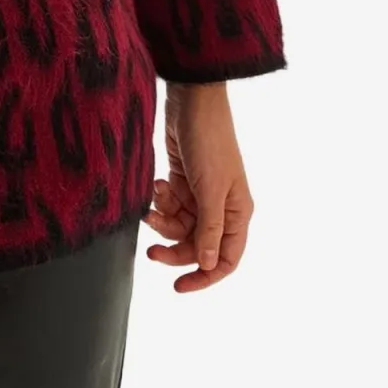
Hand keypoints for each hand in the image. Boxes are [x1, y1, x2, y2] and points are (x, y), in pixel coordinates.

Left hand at [142, 82, 254, 290]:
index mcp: (237, 213)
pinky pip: (169, 205)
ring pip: (179, 226)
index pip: (225, 258)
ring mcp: (200, 194)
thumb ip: (209, 229)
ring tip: (150, 207)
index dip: (204, 276)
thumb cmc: (209, 142)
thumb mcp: (211, 189)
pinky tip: (157, 184)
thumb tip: (207, 264)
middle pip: (197, 245)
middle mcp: (221, 207)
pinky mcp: (182, 180)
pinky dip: (160, 200)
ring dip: (163, 221)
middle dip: (174, 249)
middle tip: (151, 251)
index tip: (179, 286)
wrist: (192, 100)